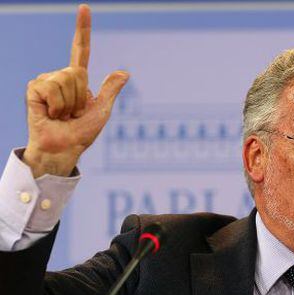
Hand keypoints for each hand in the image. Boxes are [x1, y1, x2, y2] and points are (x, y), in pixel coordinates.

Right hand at [23, 4, 128, 177]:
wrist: (64, 148)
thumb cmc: (82, 133)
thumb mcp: (102, 110)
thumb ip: (110, 90)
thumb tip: (124, 73)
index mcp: (78, 81)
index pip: (81, 50)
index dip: (82, 30)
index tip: (84, 8)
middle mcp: (61, 77)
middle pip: (77, 72)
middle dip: (80, 97)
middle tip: (73, 113)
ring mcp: (46, 81)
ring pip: (65, 79)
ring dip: (69, 104)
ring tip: (63, 115)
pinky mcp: (34, 88)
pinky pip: (51, 87)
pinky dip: (57, 105)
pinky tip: (51, 114)